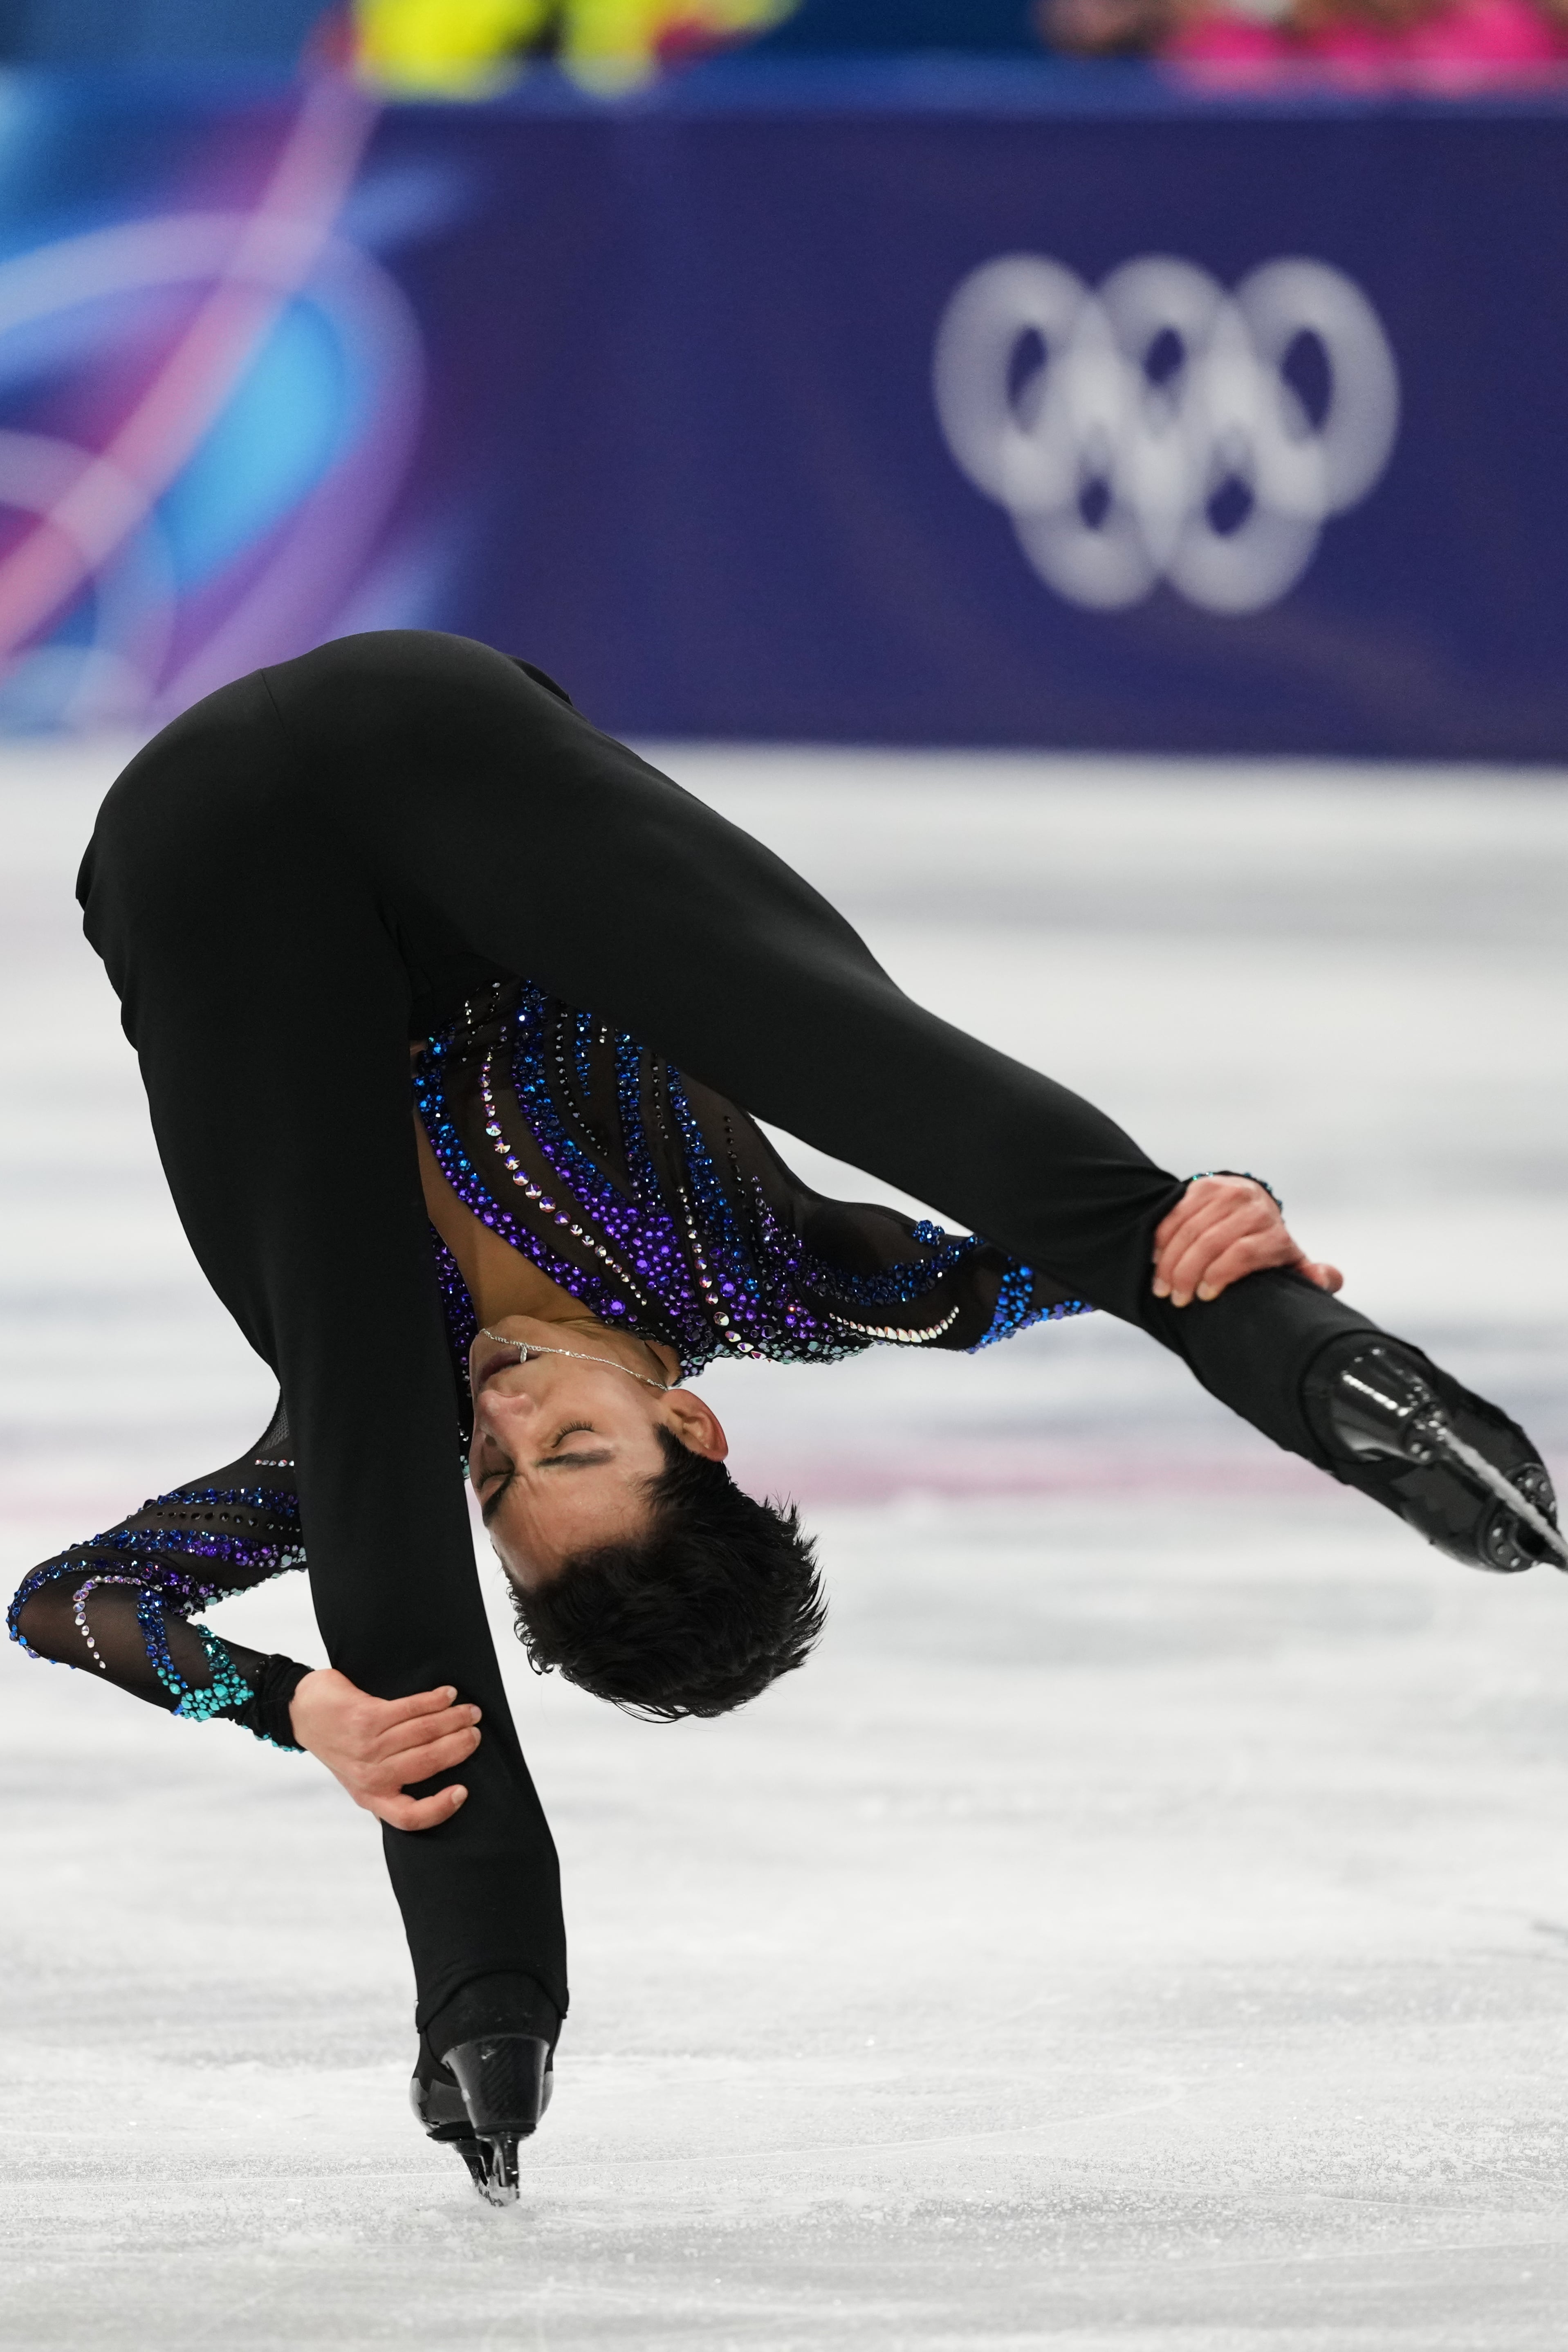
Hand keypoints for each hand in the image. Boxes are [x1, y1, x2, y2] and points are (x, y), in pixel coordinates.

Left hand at [288, 1669, 480, 1830]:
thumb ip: (390, 1785)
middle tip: (476, 1733)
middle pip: (427, 1764)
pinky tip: (447, 1695)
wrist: (303, 1714)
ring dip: (453, 1719)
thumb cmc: (339, 1743)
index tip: (463, 1791)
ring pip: (424, 1733)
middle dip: (459, 1746)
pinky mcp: (366, 1718)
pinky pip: (411, 1709)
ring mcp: (367, 1747)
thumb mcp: (360, 1776)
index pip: (409, 1818)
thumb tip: (435, 1786)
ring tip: (470, 1712)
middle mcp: (370, 1776)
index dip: (440, 1809)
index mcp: (371, 1796)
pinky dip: (434, 1700)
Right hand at [1152, 1174, 1342, 1307]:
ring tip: (1160, 1286)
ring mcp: (1227, 1193)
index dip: (1219, 1276)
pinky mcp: (1204, 1185)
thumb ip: (1311, 1276)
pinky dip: (1162, 1238)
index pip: (1244, 1252)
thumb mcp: (1291, 1263)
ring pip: (1189, 1229)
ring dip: (1169, 1261)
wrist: (1253, 1205)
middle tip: (1174, 1298)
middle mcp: (1253, 1207)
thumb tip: (1326, 1278)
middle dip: (1186, 1274)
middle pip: (1211, 1242)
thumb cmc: (1268, 1246)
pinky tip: (1156, 1259)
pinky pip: (1176, 1214)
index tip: (1203, 1297)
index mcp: (1275, 1232)